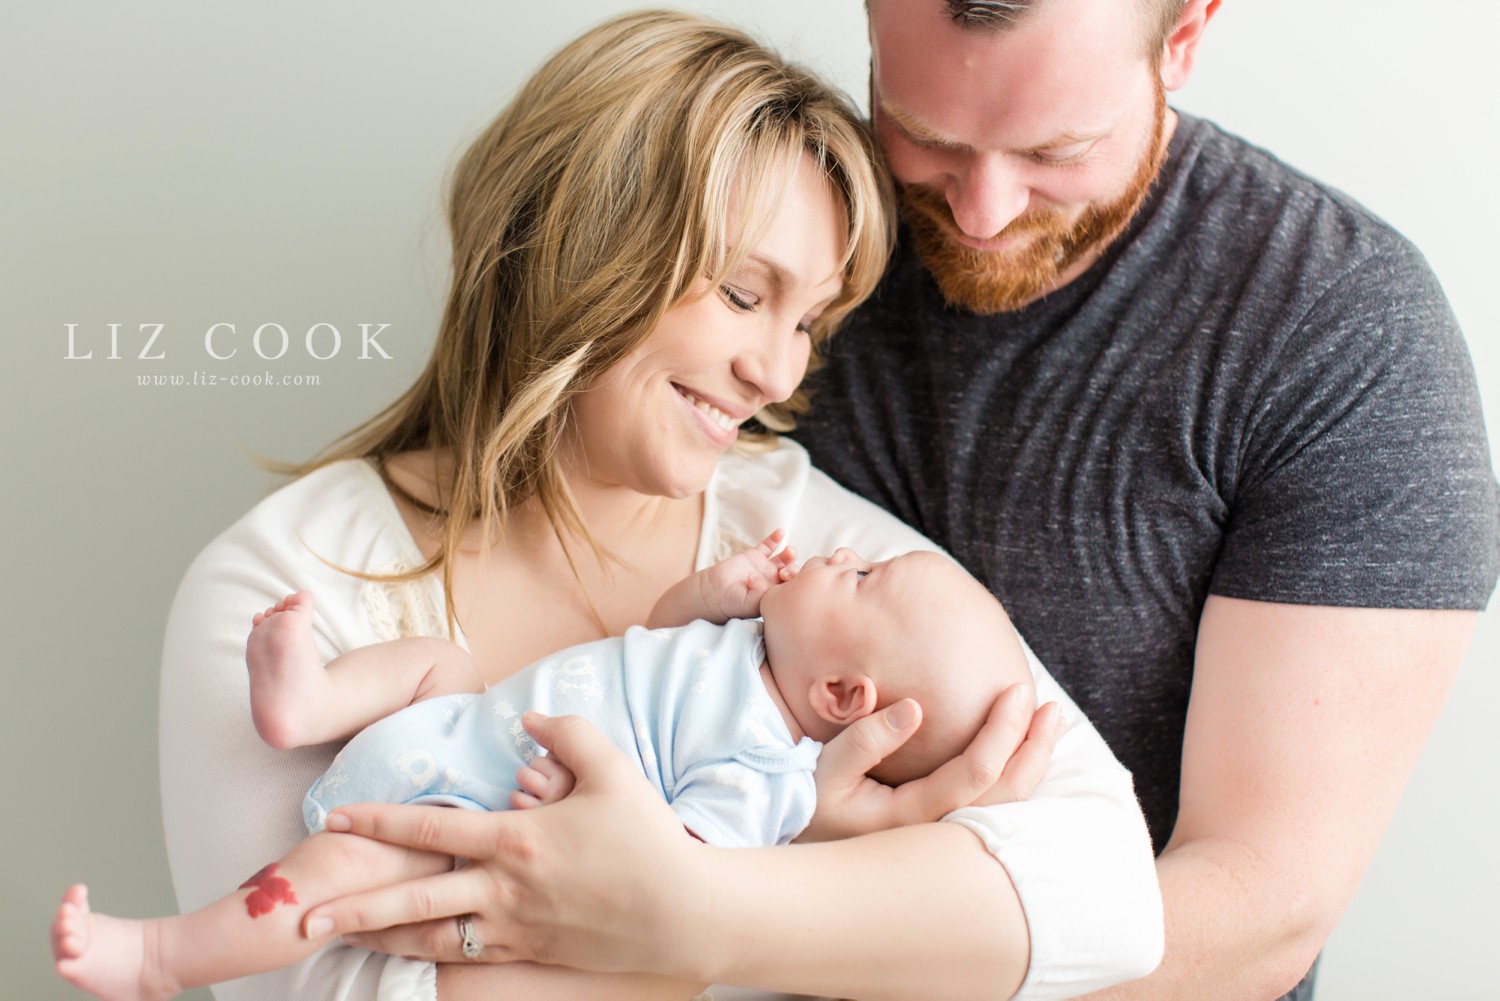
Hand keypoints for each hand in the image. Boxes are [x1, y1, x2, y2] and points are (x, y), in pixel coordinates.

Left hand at [303, 713, 711, 977]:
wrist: (685, 913)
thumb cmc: (649, 839)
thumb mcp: (613, 770)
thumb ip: (566, 733)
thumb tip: (527, 718)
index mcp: (516, 840)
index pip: (430, 827)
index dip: (377, 821)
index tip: (335, 818)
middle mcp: (504, 889)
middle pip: (412, 899)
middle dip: (353, 907)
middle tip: (303, 915)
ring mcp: (516, 929)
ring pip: (431, 939)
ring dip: (380, 940)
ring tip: (341, 940)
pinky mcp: (532, 955)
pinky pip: (468, 959)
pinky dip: (429, 958)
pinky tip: (407, 954)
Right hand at [699, 529, 796, 619]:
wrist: (715, 593)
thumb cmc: (734, 603)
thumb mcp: (750, 603)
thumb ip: (760, 592)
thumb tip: (762, 579)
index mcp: (776, 593)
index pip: (793, 586)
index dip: (796, 581)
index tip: (786, 579)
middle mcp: (774, 579)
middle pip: (791, 571)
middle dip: (793, 569)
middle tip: (784, 572)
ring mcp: (765, 566)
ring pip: (783, 558)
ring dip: (790, 553)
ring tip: (789, 551)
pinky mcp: (755, 556)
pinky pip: (768, 546)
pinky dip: (774, 538)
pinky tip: (780, 532)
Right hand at [797, 683, 1059, 841]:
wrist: (804, 835)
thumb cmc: (812, 798)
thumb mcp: (829, 768)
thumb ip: (867, 739)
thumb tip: (915, 709)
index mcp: (913, 815)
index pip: (976, 773)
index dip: (1003, 731)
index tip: (1015, 690)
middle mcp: (937, 829)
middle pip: (1006, 794)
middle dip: (1033, 747)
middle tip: (1049, 706)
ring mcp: (942, 831)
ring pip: (1006, 803)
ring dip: (1032, 761)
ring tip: (1048, 722)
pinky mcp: (942, 825)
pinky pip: (993, 802)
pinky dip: (1015, 773)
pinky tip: (1022, 746)